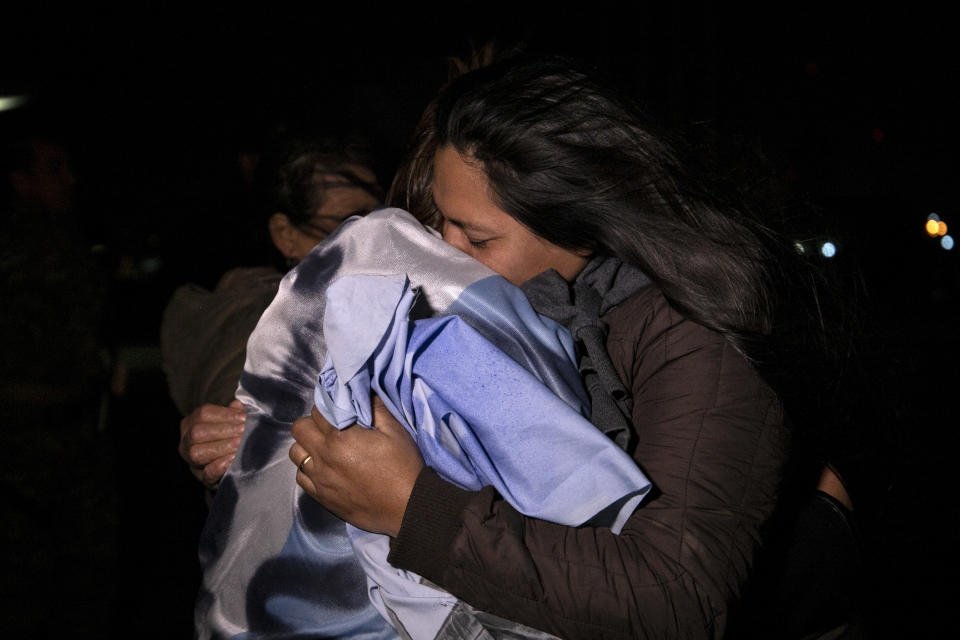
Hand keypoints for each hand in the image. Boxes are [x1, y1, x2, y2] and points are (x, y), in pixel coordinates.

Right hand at [179, 400, 244, 489]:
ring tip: (239, 444)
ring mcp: (192, 462)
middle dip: (223, 430)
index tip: (243, 417)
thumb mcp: (231, 422)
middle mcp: (186, 442)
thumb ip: (234, 413)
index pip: (203, 413)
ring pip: (197, 453)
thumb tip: (238, 404)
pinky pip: (206, 473)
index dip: (224, 414)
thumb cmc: (231, 436)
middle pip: (197, 433)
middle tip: (244, 430)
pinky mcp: (203, 479)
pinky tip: (232, 459)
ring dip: (221, 447)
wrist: (231, 465)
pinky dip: (219, 466)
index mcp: (192, 423)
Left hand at [290, 395, 423, 536]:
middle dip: (312, 424)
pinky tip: (325, 470)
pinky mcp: (321, 497)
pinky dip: (308, 470)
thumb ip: (376, 408)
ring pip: (295, 453)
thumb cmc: (403, 466)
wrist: (407, 508)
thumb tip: (362, 391)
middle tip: (330, 429)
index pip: (318, 410)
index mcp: (340, 436)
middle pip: (299, 429)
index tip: (339, 412)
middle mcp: (323, 456)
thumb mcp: (395, 431)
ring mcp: (319, 479)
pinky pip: (300, 478)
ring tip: (325, 449)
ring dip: (307, 447)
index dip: (329, 407)